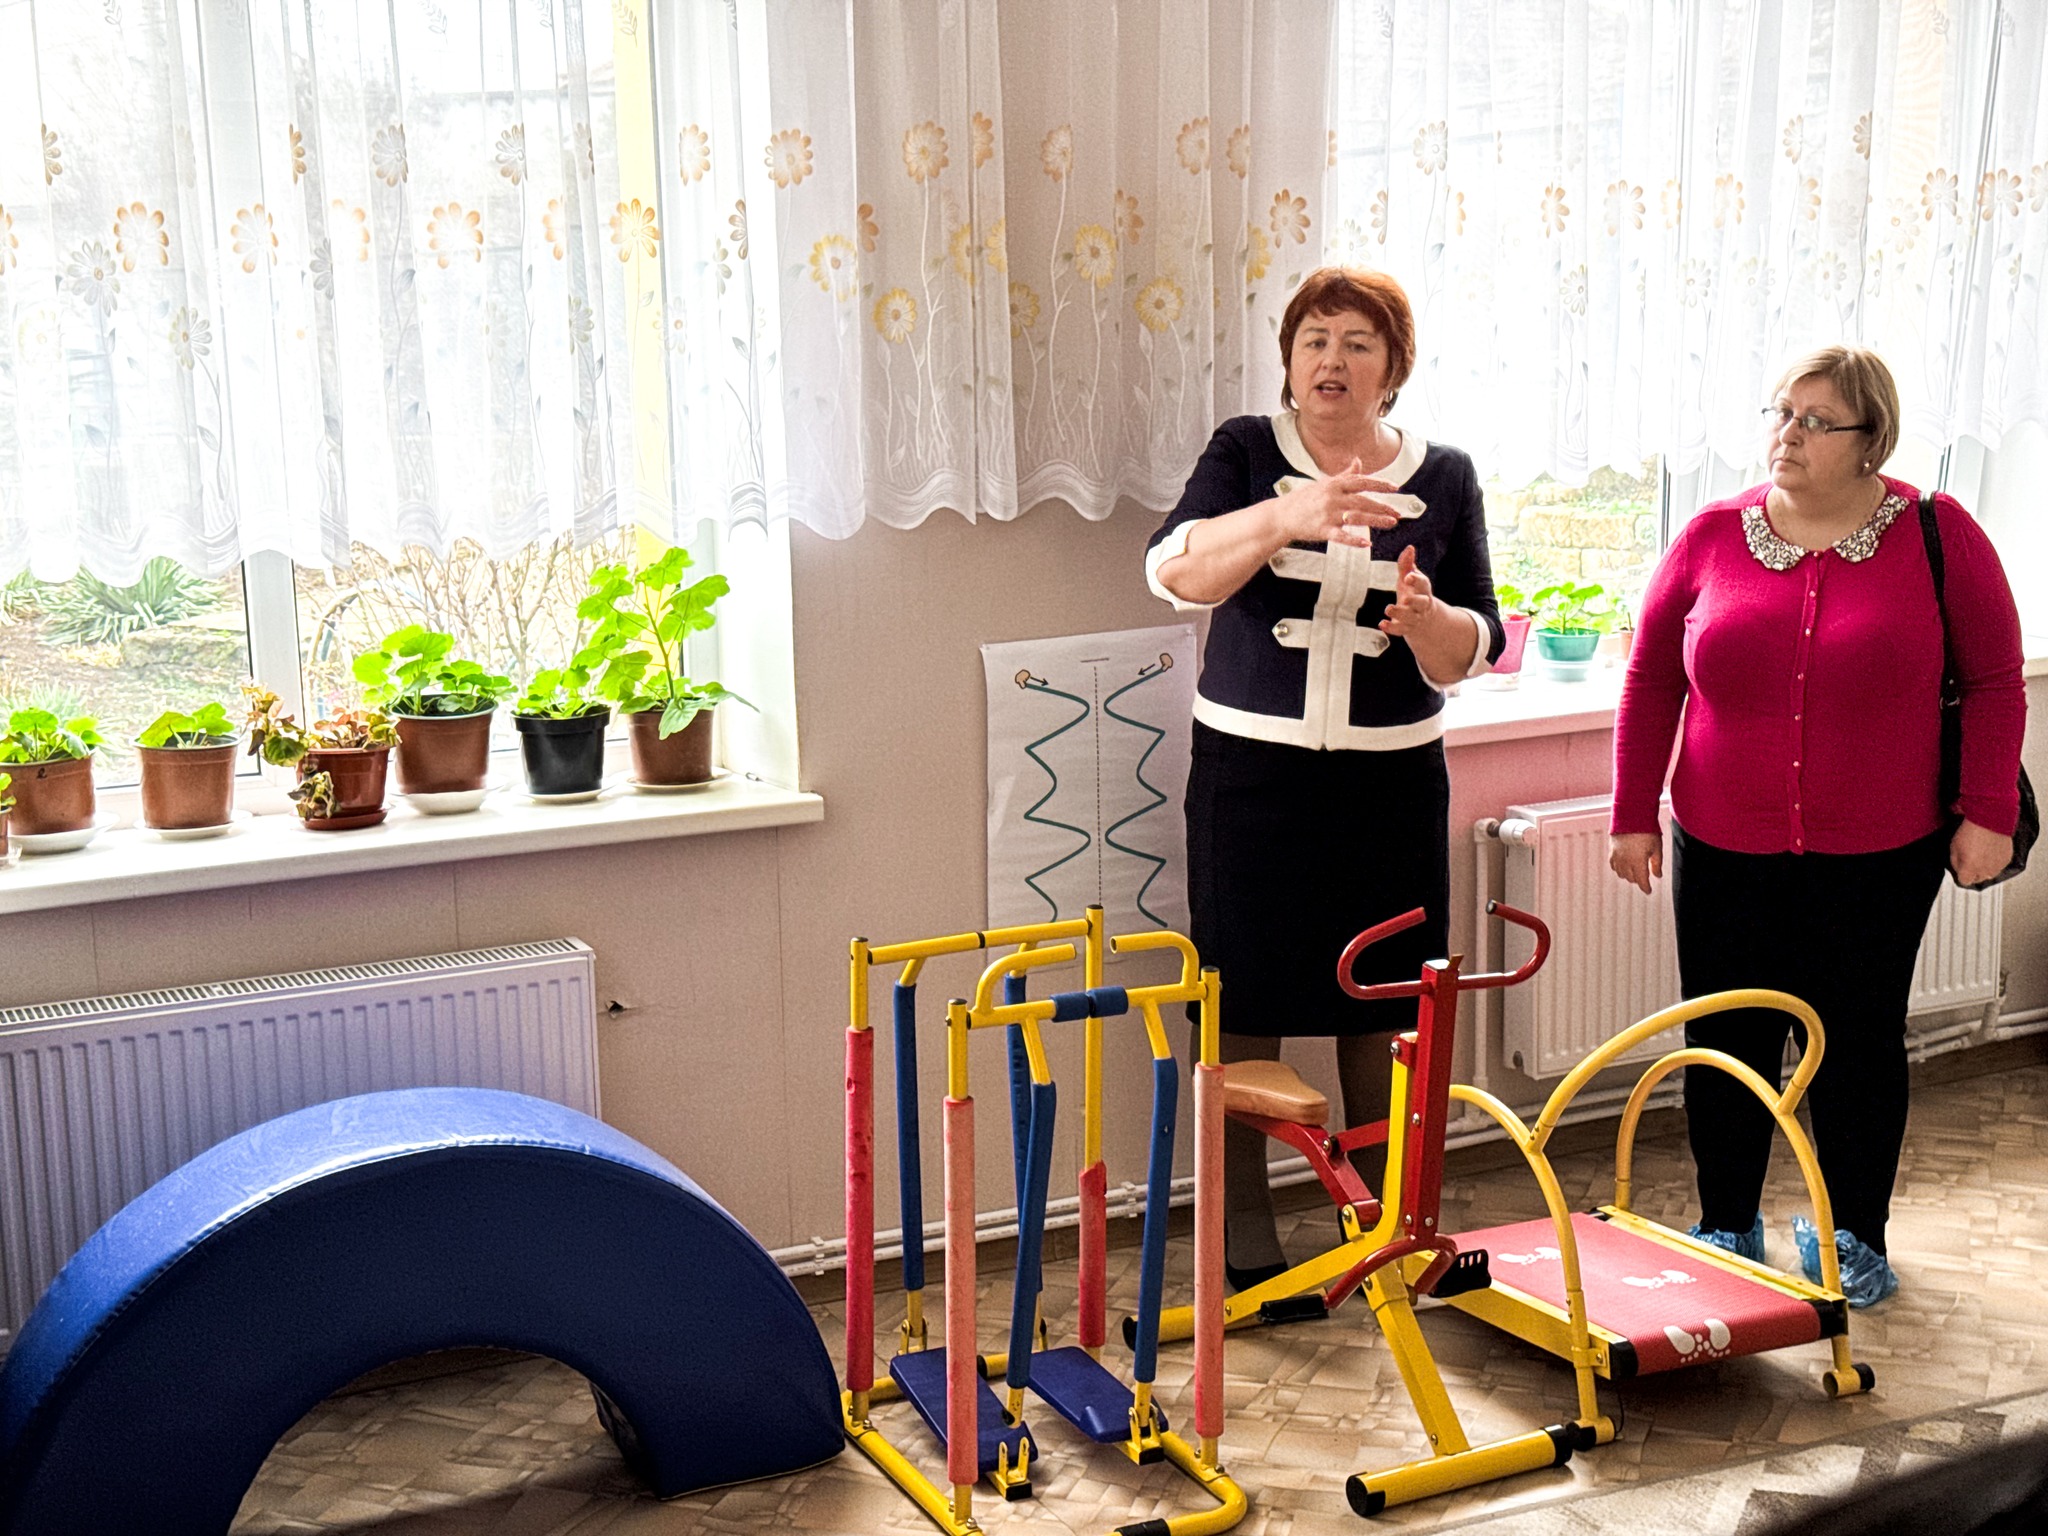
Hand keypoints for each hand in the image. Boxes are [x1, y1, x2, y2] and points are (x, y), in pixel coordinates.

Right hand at [1275, 457, 1402, 547]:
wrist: (1282, 515)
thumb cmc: (1303, 499)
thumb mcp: (1324, 483)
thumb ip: (1344, 474)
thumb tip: (1358, 461)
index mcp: (1334, 485)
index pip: (1361, 482)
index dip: (1380, 484)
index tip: (1395, 488)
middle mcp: (1332, 498)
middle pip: (1363, 501)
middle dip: (1382, 506)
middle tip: (1398, 512)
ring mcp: (1327, 514)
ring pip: (1356, 517)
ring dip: (1375, 521)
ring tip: (1390, 523)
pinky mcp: (1321, 530)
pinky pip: (1340, 536)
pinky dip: (1353, 540)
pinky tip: (1366, 544)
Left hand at [1376, 546, 1437, 639]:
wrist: (1424, 619)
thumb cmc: (1413, 592)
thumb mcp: (1409, 578)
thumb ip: (1407, 564)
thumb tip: (1410, 547)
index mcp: (1423, 590)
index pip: (1423, 584)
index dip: (1417, 579)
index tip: (1408, 576)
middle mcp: (1421, 604)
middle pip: (1422, 603)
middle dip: (1414, 601)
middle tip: (1404, 598)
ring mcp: (1414, 617)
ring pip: (1410, 617)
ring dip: (1399, 614)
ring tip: (1388, 608)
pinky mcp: (1406, 628)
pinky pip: (1400, 630)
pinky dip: (1391, 628)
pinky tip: (1381, 624)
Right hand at [1609, 832, 1662, 894]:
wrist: (1631, 817)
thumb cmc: (1647, 832)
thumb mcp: (1656, 848)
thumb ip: (1656, 864)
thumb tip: (1657, 876)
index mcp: (1638, 863)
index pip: (1642, 882)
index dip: (1646, 888)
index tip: (1649, 891)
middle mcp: (1626, 863)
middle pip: (1631, 879)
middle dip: (1639, 879)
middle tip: (1644, 876)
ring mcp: (1617, 858)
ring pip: (1621, 874)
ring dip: (1629, 875)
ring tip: (1635, 871)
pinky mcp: (1611, 852)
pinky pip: (1614, 866)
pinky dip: (1619, 869)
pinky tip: (1624, 866)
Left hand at [1950, 818, 2012, 886]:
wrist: (1990, 821)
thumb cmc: (1971, 831)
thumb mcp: (1954, 847)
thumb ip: (1955, 862)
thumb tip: (1959, 869)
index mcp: (1970, 869)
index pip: (1964, 881)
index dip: (1961, 874)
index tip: (1961, 867)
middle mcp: (1985, 871)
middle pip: (1977, 879)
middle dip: (1973, 872)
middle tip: (1971, 860)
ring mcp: (1997, 867)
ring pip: (1989, 874)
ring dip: (1985, 868)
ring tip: (1981, 855)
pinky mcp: (2006, 860)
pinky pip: (1999, 866)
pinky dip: (1995, 862)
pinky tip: (1990, 851)